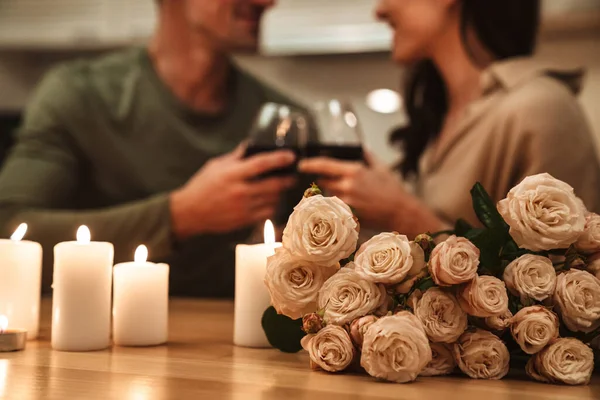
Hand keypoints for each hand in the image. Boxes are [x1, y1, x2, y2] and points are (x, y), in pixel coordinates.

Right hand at [170, 145, 295, 237]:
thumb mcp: (215, 166)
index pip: (261, 164)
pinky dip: (272, 206)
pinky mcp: (244, 220)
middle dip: (287, 179)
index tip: (291, 156)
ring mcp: (243, 208)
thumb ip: (235, 157)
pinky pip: (267, 213)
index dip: (279, 159)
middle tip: (292, 175)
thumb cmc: (202, 186)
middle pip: (273, 184)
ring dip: (280, 193)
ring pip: (273, 199)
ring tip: (280, 187)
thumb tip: (251, 144)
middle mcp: (240, 191)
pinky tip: (271, 201)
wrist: (190, 213)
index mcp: (232, 174)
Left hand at [298, 151, 445, 236]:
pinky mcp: (348, 214)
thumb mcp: (381, 167)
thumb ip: (367, 155)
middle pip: (323, 181)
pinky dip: (337, 205)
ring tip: (345, 194)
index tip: (302, 165)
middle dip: (322, 180)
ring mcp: (347, 201)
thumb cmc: (392, 189)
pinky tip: (347, 205)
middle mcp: (348, 185)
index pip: (324, 165)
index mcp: (355, 170)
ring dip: (331, 193)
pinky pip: (336, 207)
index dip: (310, 164)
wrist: (401, 212)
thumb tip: (359, 147)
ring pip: (329, 195)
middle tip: (325, 181)